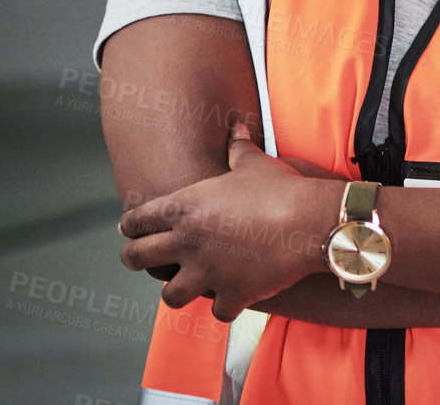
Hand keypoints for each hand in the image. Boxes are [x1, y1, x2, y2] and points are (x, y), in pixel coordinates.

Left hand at [120, 127, 338, 321]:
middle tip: (140, 258)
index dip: (130, 225)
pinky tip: (233, 299)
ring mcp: (207, 272)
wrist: (310, 221)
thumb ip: (238, 147)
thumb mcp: (255, 163)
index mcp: (186, 208)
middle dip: (134, 258)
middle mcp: (188, 242)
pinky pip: (218, 312)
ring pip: (170, 296)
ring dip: (178, 291)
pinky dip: (226, 307)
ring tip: (187, 286)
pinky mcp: (232, 294)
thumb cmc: (281, 189)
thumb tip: (236, 127)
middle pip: (135, 258)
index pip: (136, 220)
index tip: (130, 228)